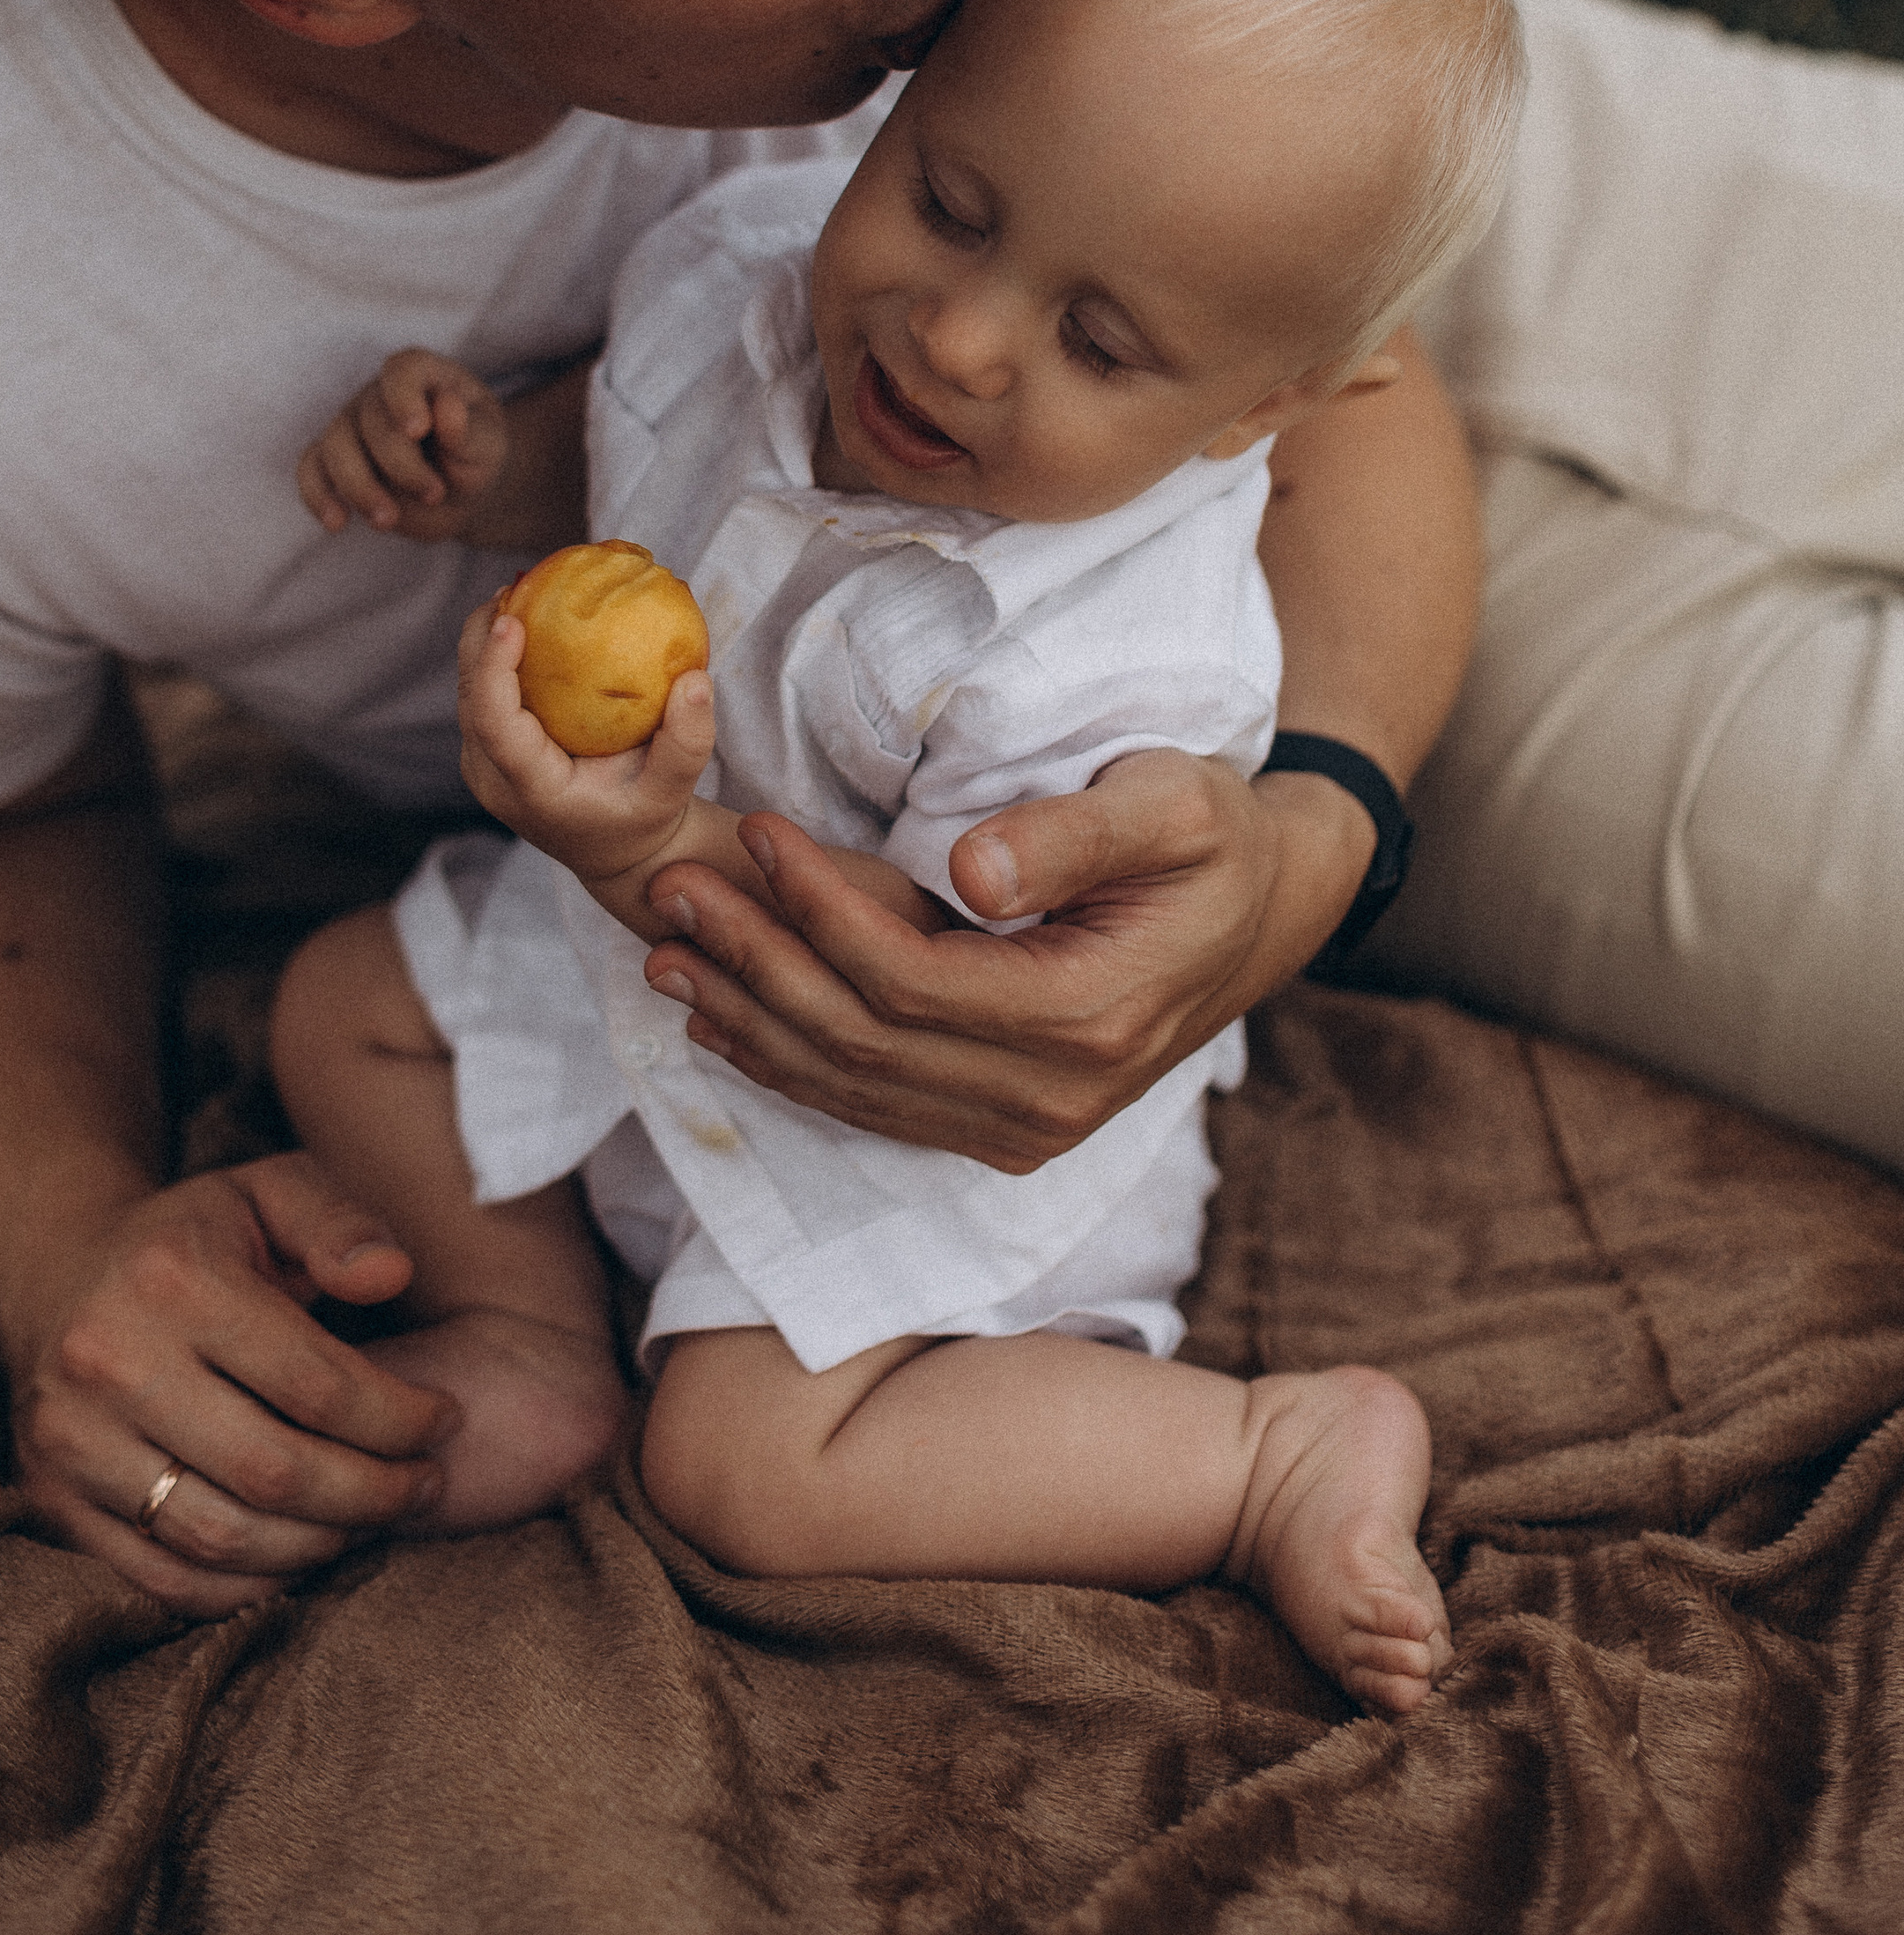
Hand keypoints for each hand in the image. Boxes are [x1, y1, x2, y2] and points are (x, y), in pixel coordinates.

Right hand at [4, 1150, 461, 1615]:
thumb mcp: (271, 1190)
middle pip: (271, 1470)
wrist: (59, 1273)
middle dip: (372, 1492)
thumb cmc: (196, 1236)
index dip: (399, 1417)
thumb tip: (392, 1275)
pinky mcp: (48, 1499)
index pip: (314, 1382)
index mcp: (172, 1279)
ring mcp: (69, 1440)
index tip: (445, 1420)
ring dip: (316, 1545)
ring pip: (218, 1536)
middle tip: (424, 1484)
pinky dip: (244, 1585)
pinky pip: (161, 1579)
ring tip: (369, 1519)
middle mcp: (108, 1361)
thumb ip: (339, 1221)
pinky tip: (299, 1551)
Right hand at [298, 349, 507, 536]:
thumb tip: (446, 405)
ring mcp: (352, 425)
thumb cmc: (476, 456)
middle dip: (399, 464)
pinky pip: (311, 470)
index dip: (404, 396)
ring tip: (388, 520)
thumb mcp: (489, 445)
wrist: (462, 492)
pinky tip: (337, 523)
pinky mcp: (334, 461)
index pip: (403, 369)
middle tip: (434, 494)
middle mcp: (381, 395)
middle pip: (370, 418)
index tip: (417, 430)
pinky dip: (318, 495)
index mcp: (425, 377)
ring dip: (358, 486)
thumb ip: (469, 429)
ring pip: (334, 444)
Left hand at [458, 601, 717, 887]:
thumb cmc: (645, 818)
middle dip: (480, 638)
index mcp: (531, 790)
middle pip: (470, 700)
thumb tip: (696, 680)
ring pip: (468, 694)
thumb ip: (688, 742)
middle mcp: (494, 782)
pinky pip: (482, 697)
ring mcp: (485, 769)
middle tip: (514, 585)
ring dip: (483, 641)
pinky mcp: (489, 753)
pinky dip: (494, 656)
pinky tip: (525, 618)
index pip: (497, 725)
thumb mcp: (675, 790)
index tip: (510, 620)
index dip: (494, 669)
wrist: (618, 853)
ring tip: (516, 590)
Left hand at [638, 746, 1375, 1172]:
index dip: (816, 911)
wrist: (1267, 909)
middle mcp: (1051, 1099)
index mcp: (1088, 1018)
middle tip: (671, 891)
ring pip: (855, 1088)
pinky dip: (791, 1066)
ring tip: (668, 950)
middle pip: (862, 1042)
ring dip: (751, 1021)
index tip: (753, 834)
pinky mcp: (1005, 1130)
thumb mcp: (1172, 804)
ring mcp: (1027, 1130)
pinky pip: (877, 1107)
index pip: (908, 979)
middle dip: (755, 964)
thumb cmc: (1215, 834)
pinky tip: (725, 1019)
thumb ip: (1072, 835)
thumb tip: (970, 874)